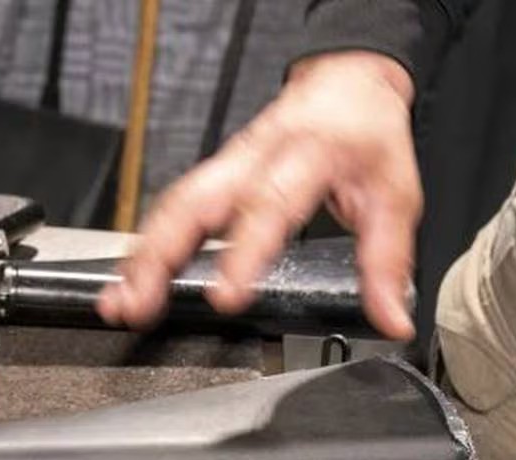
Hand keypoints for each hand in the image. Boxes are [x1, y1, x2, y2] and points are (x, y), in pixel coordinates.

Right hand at [98, 51, 421, 339]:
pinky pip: (170, 207)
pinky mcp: (211, 175)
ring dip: (141, 256)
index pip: (268, 205)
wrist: (346, 84)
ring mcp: (225, 164)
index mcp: (305, 155)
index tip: (225, 296)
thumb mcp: (396, 195)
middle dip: (160, 256)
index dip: (242, 253)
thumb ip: (387, 261)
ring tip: (120, 301)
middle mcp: (254, 157)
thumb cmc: (365, 136)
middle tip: (139, 302)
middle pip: (194, 202)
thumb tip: (391, 318)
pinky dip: (145, 245)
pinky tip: (128, 278)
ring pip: (171, 206)